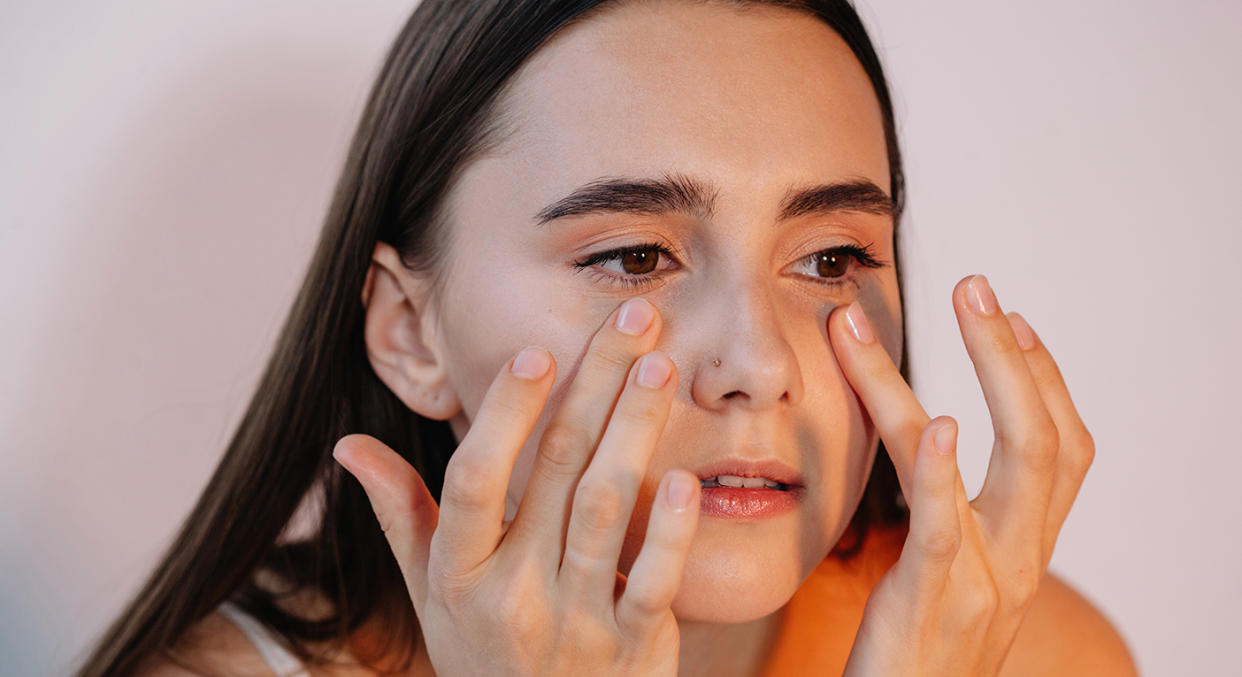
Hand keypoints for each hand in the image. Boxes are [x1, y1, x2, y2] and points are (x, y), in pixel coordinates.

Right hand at [332, 297, 699, 675]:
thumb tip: (348, 447)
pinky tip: (690, 480)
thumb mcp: (431, 594)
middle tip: (634, 319)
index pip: (474, 479)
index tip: (537, 351)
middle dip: (596, 384)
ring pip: (607, 510)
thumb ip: (401, 516)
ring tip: (661, 369)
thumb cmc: (483, 655)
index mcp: (458, 572)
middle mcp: (512, 593)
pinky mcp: (632, 650)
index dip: (504, 413)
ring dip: (636, 432)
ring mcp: (574, 624)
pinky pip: (654, 584)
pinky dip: (673, 533)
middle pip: (556, 470)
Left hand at [832, 275, 1094, 675]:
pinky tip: (943, 424)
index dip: (1044, 380)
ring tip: (923, 318)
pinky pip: (944, 527)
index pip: (1062, 450)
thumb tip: (942, 448)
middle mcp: (1019, 558)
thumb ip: (959, 521)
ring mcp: (985, 578)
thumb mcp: (956, 580)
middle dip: (1014, 357)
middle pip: (1047, 440)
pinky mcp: (933, 598)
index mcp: (1025, 549)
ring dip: (969, 379)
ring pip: (1001, 460)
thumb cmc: (917, 653)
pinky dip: (944, 472)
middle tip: (976, 289)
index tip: (1013, 321)